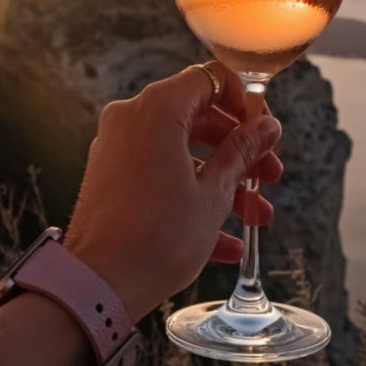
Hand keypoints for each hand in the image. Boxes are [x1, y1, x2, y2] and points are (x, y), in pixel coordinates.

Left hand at [64, 62, 281, 321]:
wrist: (97, 286)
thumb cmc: (158, 237)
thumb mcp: (214, 192)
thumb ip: (242, 152)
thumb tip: (267, 126)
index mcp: (158, 109)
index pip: (211, 79)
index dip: (245, 102)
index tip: (264, 130)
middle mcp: (132, 118)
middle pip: (200, 117)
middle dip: (240, 150)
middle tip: (268, 176)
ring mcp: (117, 148)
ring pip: (183, 152)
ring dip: (223, 182)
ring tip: (255, 217)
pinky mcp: (110, 179)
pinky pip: (160, 176)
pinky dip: (191, 197)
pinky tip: (225, 243)